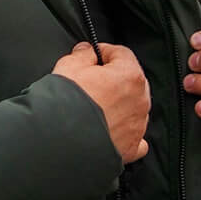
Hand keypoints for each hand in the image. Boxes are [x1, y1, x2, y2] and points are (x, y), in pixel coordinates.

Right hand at [55, 41, 150, 163]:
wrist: (60, 143)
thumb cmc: (64, 105)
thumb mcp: (68, 66)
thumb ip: (82, 54)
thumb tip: (86, 51)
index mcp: (130, 76)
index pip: (122, 54)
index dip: (104, 52)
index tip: (92, 56)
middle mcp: (140, 101)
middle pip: (131, 81)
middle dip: (113, 79)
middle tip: (91, 82)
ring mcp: (137, 127)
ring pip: (133, 108)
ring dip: (119, 105)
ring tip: (95, 108)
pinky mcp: (131, 148)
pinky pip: (136, 137)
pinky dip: (126, 132)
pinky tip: (112, 130)